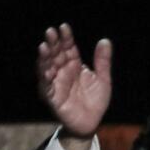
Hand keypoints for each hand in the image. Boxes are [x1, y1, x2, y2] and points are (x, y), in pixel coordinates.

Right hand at [37, 23, 111, 143]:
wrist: (92, 122)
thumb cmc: (95, 101)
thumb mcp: (103, 79)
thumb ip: (102, 61)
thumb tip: (105, 40)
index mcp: (74, 66)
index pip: (69, 48)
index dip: (66, 38)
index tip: (64, 27)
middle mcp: (63, 72)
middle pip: (56, 54)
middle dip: (53, 43)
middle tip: (51, 31)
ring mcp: (56, 83)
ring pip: (47, 67)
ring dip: (45, 57)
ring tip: (44, 46)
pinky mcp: (52, 97)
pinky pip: (46, 85)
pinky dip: (45, 76)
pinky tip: (45, 68)